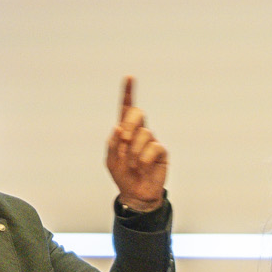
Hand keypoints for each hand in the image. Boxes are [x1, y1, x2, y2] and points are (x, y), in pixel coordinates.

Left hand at [105, 75, 170, 209]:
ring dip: (133, 151)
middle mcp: (139, 132)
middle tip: (123, 140)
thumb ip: (112, 143)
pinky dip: (143, 159)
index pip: (126, 108)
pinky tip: (142, 168)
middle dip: (128, 125)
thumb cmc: (123, 175)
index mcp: (125, 131)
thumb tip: (118, 127)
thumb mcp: (111, 160)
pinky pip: (153, 148)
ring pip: (143, 134)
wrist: (135, 194)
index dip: (128, 92)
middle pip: (137, 113)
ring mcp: (151, 141)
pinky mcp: (161, 152)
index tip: (129, 77)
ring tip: (132, 165)